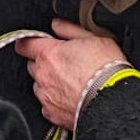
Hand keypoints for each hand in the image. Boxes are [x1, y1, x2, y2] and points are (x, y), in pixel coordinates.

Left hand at [15, 19, 130, 128]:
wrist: (114, 102)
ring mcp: (46, 96)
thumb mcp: (94, 39)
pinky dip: (55, 101)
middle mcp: (43, 76)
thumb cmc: (107, 70)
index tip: (33, 43)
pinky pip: (47, 104)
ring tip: (71, 83)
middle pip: (33, 65)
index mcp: (50, 54)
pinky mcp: (52, 114)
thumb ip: (70, 30)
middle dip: (44, 63)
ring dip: (49, 83)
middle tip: (64, 63)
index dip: (28, 42)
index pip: (25, 44)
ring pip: (39, 86)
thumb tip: (58, 25)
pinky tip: (71, 97)